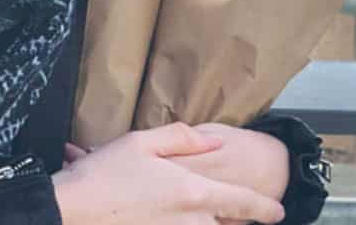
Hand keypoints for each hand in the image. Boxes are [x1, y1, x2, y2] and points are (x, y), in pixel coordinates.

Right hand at [52, 122, 284, 224]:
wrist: (76, 210)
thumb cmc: (106, 173)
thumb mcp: (142, 142)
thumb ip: (182, 139)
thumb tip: (214, 141)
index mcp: (192, 192)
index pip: (242, 203)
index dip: (265, 208)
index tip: (279, 211)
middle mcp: (192, 222)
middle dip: (239, 220)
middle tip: (242, 213)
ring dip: (213, 222)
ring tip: (204, 211)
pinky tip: (174, 216)